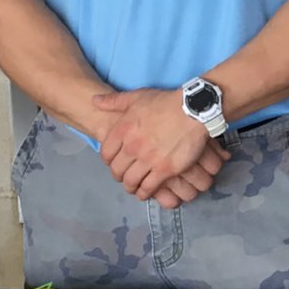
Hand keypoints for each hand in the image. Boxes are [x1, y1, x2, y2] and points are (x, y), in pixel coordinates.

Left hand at [94, 89, 228, 201]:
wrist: (194, 110)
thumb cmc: (166, 102)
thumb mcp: (137, 96)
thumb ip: (114, 101)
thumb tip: (94, 100)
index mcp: (123, 130)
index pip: (106, 153)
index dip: (108, 161)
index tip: (114, 163)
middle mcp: (132, 147)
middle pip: (117, 170)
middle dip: (119, 176)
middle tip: (124, 177)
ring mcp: (148, 160)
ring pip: (131, 181)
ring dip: (131, 187)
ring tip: (134, 187)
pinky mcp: (165, 170)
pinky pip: (149, 188)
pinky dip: (144, 193)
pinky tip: (145, 192)